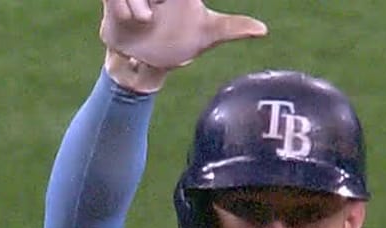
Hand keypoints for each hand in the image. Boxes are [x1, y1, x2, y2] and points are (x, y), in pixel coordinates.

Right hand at [99, 0, 266, 69]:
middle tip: (154, 16)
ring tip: (145, 20)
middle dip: (152, 1)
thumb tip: (263, 30)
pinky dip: (121, 7)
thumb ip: (232, 27)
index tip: (165, 4)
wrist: (145, 63)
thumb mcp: (205, 35)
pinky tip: (131, 20)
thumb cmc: (179, 43)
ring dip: (137, 4)